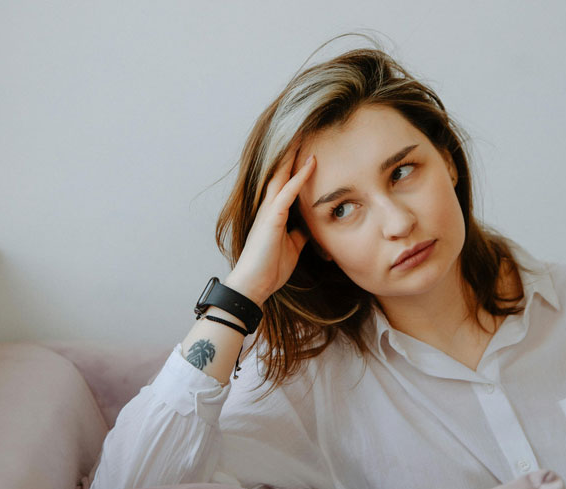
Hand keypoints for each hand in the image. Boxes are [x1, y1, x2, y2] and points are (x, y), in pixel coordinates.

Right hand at [224, 144, 315, 304]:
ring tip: (305, 132)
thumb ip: (300, 231)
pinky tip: (311, 163)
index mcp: (275, 211)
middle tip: (305, 126)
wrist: (255, 284)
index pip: (286, 180)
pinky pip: (286, 193)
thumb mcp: (293, 246)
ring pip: (282, 174)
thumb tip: (311, 225)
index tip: (308, 143)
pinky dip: (299, 177)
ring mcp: (269, 210)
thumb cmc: (270, 266)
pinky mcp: (271, 219)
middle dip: (292, 149)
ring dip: (294, 154)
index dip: (296, 162)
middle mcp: (270, 206)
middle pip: (281, 170)